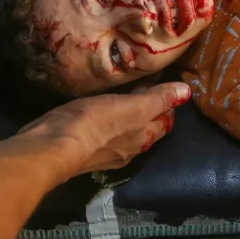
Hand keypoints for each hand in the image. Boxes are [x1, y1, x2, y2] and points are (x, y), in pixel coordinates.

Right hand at [16, 82, 191, 176]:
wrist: (52, 146)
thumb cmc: (97, 123)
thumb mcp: (133, 107)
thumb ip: (159, 100)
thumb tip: (187, 92)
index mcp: (143, 139)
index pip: (165, 122)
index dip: (168, 105)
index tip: (166, 86)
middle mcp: (128, 150)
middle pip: (146, 128)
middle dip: (149, 110)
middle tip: (145, 86)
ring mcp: (105, 152)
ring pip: (124, 131)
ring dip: (127, 115)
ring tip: (123, 94)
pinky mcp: (83, 149)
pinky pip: (102, 132)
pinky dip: (107, 120)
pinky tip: (98, 109)